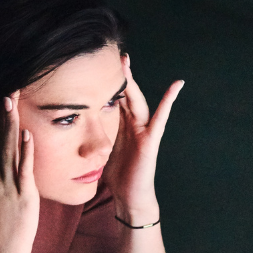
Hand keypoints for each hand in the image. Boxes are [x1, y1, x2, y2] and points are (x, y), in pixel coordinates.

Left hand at [104, 55, 182, 222]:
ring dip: (132, 81)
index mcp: (120, 126)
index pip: (112, 100)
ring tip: (126, 62)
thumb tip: (75, 130)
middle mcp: (132, 125)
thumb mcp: (101, 151)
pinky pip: (160, 117)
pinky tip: (177, 85)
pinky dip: (169, 100)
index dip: (106, 84)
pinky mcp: (151, 140)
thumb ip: (95, 137)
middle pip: (125, 95)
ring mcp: (143, 130)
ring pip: (137, 100)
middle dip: (119, 76)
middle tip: (113, 55)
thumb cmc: (117, 177)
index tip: (96, 66)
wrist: (130, 197)